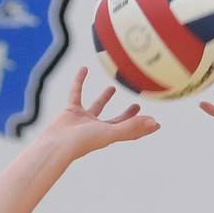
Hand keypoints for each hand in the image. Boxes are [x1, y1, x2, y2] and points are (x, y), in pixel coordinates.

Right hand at [45, 66, 160, 159]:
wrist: (57, 143)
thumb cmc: (84, 141)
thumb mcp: (111, 132)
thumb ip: (132, 127)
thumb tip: (154, 122)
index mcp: (110, 135)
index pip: (131, 131)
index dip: (143, 128)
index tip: (156, 123)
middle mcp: (98, 128)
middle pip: (117, 121)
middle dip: (128, 115)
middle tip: (137, 105)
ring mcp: (84, 120)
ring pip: (97, 106)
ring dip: (105, 98)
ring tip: (113, 87)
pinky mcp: (71, 111)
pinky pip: (76, 92)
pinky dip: (79, 80)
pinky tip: (84, 68)